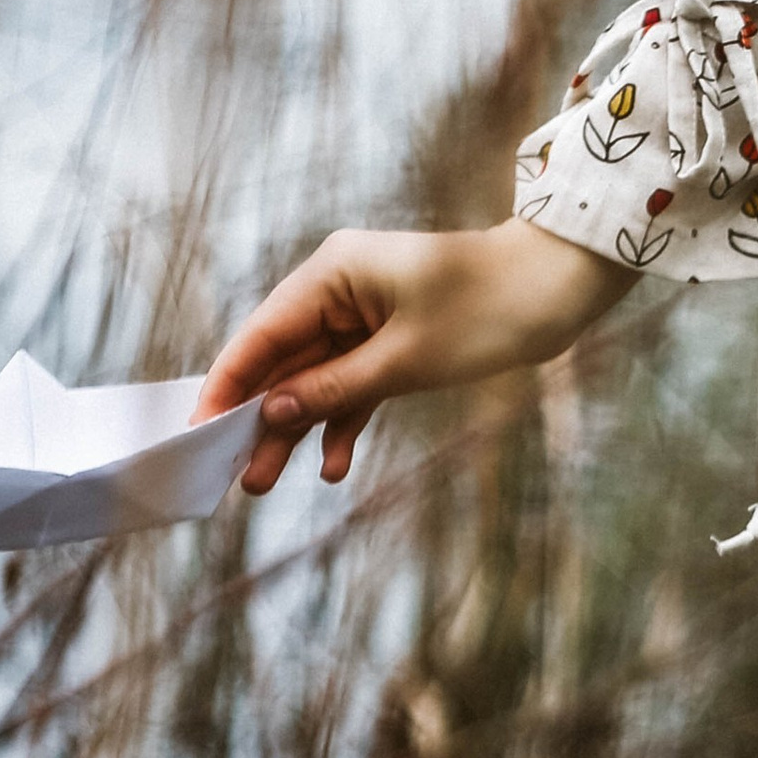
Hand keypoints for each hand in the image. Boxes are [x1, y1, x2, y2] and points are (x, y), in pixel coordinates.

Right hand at [195, 221, 630, 494]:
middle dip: (260, 419)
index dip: (228, 385)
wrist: (560, 291)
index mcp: (333, 274)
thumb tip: (275, 412)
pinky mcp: (393, 340)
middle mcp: (340, 290)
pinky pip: (354, 384)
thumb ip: (336, 388)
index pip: (263, 335)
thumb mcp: (406, 360)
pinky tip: (332, 467)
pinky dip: (343, 420)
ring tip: (266, 482)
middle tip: (235, 477)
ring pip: (316, 379)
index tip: (197, 431)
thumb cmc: (488, 311)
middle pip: (284, 361)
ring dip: (296, 428)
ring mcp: (366, 315)